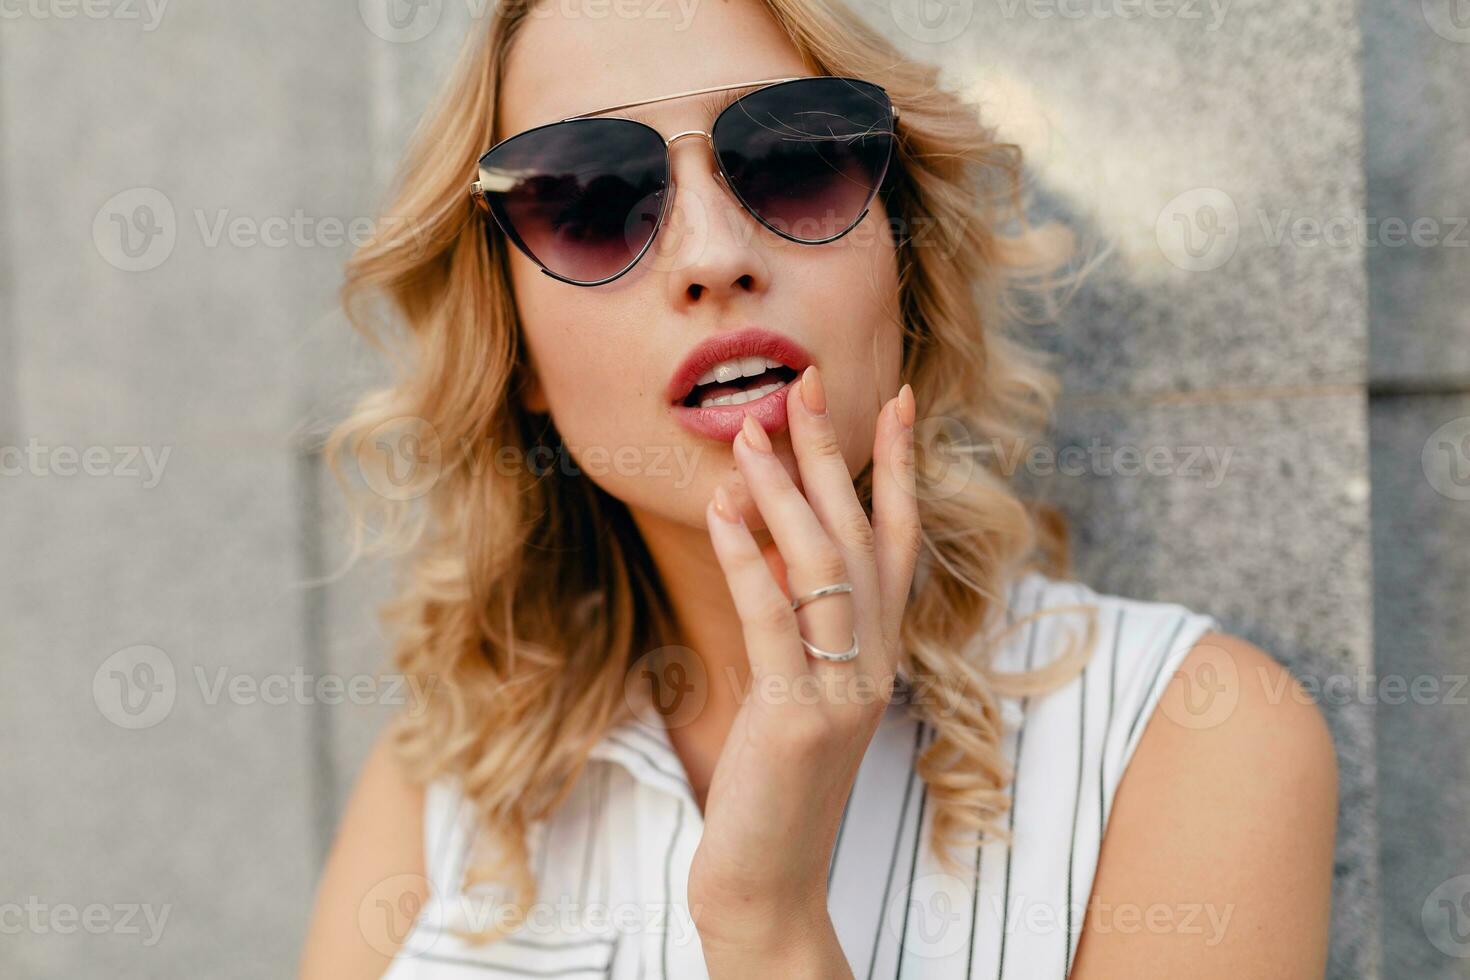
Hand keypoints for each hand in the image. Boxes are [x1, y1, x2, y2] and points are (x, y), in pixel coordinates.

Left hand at [689, 365, 920, 954]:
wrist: (769, 882)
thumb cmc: (774, 783)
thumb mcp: (795, 689)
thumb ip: (796, 620)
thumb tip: (767, 532)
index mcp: (880, 654)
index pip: (898, 541)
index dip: (900, 467)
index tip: (897, 399)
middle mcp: (875, 664)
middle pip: (860, 536)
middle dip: (832, 454)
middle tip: (803, 383)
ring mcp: (844, 692)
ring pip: (823, 568)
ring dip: (784, 492)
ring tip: (747, 432)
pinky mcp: (797, 719)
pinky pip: (774, 620)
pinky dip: (747, 558)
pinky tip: (721, 510)